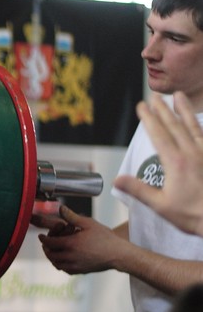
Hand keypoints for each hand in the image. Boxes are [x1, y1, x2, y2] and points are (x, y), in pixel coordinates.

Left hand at [34, 205, 122, 274]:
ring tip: (53, 250)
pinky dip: (60, 264)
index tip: (41, 236)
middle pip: (50, 254)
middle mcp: (70, 257)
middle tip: (46, 243)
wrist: (118, 254)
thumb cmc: (105, 237)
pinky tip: (63, 259)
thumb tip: (60, 208)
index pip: (50, 243)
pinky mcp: (80, 271)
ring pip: (56, 263)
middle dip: (46, 248)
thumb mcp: (88, 223)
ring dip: (52, 257)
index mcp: (71, 244)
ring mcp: (75, 266)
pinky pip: (65, 269)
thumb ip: (72, 216)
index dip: (44, 239)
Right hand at [114, 91, 202, 235]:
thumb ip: (138, 190)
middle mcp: (192, 153)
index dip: (149, 119)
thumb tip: (117, 179)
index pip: (159, 135)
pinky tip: (198, 121)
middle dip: (163, 110)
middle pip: (175, 126)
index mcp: (176, 163)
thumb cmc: (193, 215)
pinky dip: (201, 126)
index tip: (142, 106)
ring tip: (178, 96)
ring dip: (184, 110)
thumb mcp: (160, 205)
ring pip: (193, 127)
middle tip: (155, 96)